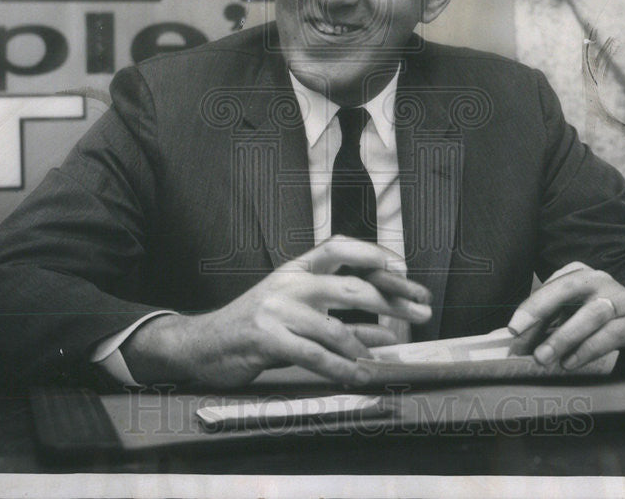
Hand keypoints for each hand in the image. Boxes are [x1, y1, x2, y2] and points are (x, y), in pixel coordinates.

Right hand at [121, 235, 431, 386]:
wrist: (203, 343)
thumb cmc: (255, 326)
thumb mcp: (294, 311)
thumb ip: (336, 317)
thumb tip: (386, 331)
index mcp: (295, 269)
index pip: (337, 247)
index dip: (370, 253)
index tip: (400, 268)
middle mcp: (288, 283)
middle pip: (348, 286)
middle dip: (390, 301)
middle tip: (421, 312)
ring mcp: (276, 310)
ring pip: (332, 327)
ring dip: (364, 348)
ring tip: (381, 361)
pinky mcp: (266, 339)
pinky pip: (312, 355)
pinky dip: (340, 369)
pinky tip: (357, 377)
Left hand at [506, 262, 624, 369]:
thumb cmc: (607, 319)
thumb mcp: (577, 314)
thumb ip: (549, 324)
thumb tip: (515, 343)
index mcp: (580, 275)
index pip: (550, 288)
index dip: (528, 309)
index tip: (511, 331)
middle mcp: (600, 281)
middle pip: (567, 289)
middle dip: (539, 308)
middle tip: (517, 332)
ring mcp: (620, 301)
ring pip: (589, 314)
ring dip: (563, 337)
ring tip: (542, 358)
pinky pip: (610, 334)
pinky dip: (588, 349)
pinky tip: (570, 363)